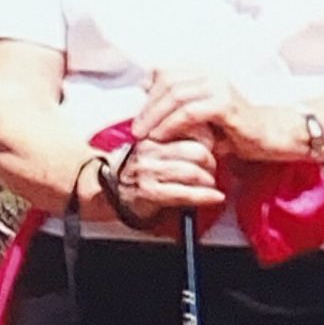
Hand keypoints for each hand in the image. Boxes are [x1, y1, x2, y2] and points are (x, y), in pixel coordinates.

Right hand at [109, 134, 224, 226]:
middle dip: (211, 161)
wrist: (109, 189)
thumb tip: (208, 128)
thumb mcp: (155, 144)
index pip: (189, 128)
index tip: (213, 144)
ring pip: (193, 172)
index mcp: (152, 134)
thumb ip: (176, 134)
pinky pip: (185, 193)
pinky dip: (204, 196)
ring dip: (208, 179)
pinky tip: (214, 197)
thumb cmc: (136, 168)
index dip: (208, 137)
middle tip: (212, 167)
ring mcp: (149, 171)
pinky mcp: (150, 191)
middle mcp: (150, 150)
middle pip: (197, 151)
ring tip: (209, 182)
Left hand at [137, 69, 310, 165]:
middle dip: (147, 106)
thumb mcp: (202, 114)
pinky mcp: (225, 104)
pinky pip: (190, 112)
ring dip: (155, 116)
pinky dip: (171, 124)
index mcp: (203, 72)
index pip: (164, 72)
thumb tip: (146, 101)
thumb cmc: (236, 128)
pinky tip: (162, 135)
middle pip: (167, 82)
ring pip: (175, 95)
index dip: (148, 90)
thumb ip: (179, 107)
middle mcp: (210, 74)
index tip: (139, 112)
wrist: (272, 135)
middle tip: (136, 127)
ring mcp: (219, 86)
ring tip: (144, 133)